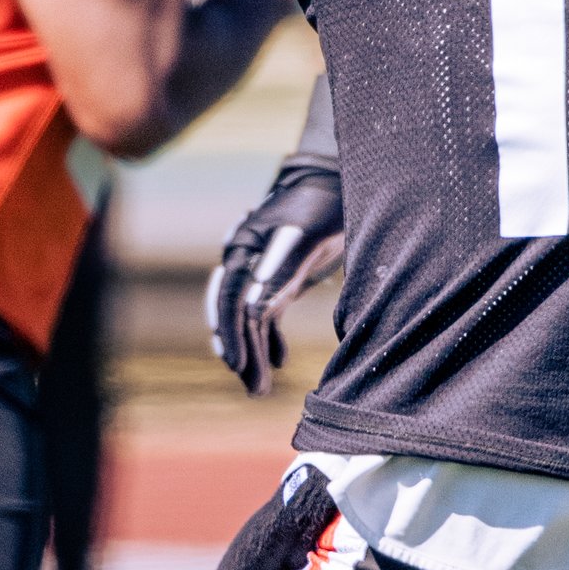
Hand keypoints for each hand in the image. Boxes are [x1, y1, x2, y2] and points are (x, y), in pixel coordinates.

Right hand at [207, 153, 344, 393]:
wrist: (338, 179)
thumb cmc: (322, 203)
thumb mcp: (306, 233)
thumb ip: (282, 267)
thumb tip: (252, 308)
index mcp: (244, 248)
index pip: (230, 298)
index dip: (231, 333)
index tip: (238, 364)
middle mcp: (246, 262)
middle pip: (235, 315)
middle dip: (242, 353)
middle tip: (254, 389)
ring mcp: (262, 271)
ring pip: (249, 320)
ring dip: (254, 353)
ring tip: (260, 390)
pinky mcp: (280, 278)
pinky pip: (266, 315)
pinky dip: (270, 339)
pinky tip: (279, 363)